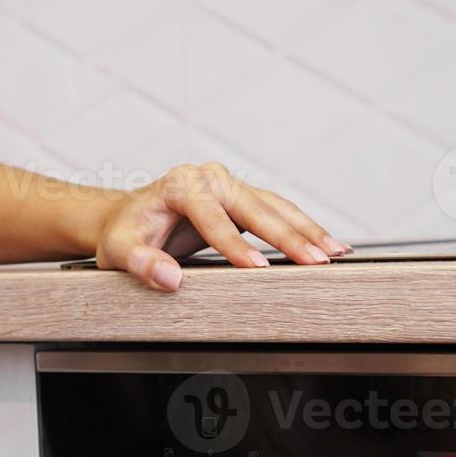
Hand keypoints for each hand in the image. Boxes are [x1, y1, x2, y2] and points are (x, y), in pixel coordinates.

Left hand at [94, 162, 353, 291]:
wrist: (127, 219)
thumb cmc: (125, 234)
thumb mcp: (120, 251)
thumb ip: (141, 263)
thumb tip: (169, 279)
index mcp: (179, 185)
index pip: (212, 216)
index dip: (234, 243)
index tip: (254, 268)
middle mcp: (208, 177)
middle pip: (254, 207)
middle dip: (287, 236)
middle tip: (314, 261)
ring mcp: (228, 184)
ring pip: (275, 206)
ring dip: (306, 230)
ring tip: (335, 252)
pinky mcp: (242, 198)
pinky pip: (277, 211)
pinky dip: (303, 228)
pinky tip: (327, 243)